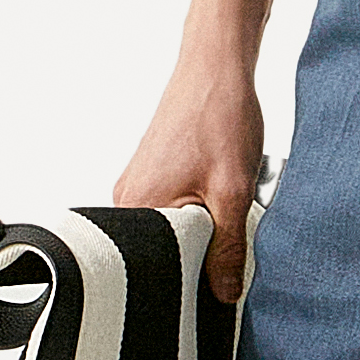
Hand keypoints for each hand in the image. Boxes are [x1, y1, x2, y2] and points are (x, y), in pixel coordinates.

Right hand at [114, 45, 267, 300]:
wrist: (217, 65)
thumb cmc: (220, 116)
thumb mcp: (232, 191)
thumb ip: (228, 248)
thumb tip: (225, 294)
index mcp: (136, 207)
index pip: (157, 269)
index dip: (192, 281)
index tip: (219, 283)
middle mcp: (127, 198)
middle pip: (163, 252)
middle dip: (200, 254)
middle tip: (230, 238)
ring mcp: (138, 184)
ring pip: (173, 230)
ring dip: (204, 228)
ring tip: (224, 203)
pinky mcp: (153, 174)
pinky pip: (175, 209)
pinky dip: (202, 208)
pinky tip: (220, 189)